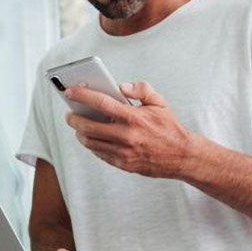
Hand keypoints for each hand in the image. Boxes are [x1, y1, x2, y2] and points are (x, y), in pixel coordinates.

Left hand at [64, 81, 194, 178]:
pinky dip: (92, 145)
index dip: (82, 96)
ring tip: (78, 126)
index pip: (102, 103)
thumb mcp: (160, 103)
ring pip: (91, 142)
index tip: (69, 92)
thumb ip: (142, 89)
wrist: (182, 156)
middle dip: (74, 119)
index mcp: (134, 118)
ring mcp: (124, 152)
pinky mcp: (123, 164)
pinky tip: (92, 137)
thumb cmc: (169, 127)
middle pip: (89, 127)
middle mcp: (127, 136)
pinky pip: (100, 153)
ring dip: (80, 133)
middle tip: (69, 113)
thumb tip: (121, 86)